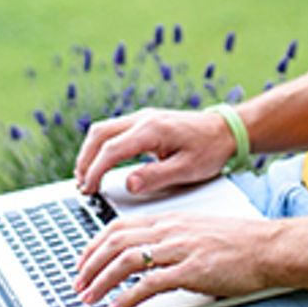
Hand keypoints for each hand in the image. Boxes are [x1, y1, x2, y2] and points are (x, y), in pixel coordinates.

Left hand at [73, 213, 274, 306]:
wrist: (268, 247)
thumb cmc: (239, 242)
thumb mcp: (197, 231)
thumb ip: (171, 238)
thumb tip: (148, 255)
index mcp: (170, 219)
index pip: (119, 226)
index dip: (95, 245)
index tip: (83, 261)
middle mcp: (170, 230)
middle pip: (116, 242)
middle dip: (90, 264)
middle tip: (78, 283)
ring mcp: (180, 249)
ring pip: (127, 260)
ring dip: (102, 280)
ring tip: (90, 297)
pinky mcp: (191, 270)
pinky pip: (150, 283)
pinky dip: (128, 296)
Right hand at [74, 107, 235, 194]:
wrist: (226, 130)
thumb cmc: (210, 149)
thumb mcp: (187, 169)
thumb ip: (156, 177)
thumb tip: (128, 185)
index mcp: (152, 130)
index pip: (112, 149)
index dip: (95, 171)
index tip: (88, 189)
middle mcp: (143, 118)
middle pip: (100, 134)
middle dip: (85, 160)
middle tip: (82, 185)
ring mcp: (143, 117)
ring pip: (103, 129)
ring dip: (91, 152)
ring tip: (86, 176)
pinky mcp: (145, 121)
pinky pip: (114, 130)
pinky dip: (102, 146)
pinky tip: (101, 162)